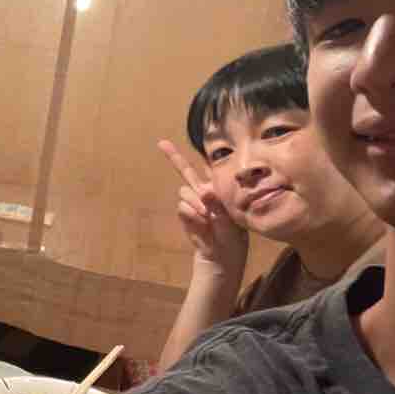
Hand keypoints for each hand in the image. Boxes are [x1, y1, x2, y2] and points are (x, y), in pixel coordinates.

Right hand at [157, 140, 247, 273]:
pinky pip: (182, 206)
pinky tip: (201, 221)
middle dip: (173, 156)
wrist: (222, 254)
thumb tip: (205, 191)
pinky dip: (191, 213)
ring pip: (184, 191)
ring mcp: (193, 202)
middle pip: (186, 171)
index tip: (201, 139)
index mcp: (218, 188)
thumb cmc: (233, 234)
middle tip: (162, 143)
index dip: (205, 154)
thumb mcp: (231, 216)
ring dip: (194, 202)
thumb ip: (217, 203)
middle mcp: (203, 192)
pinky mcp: (185, 214)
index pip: (211, 168)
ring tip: (207, 215)